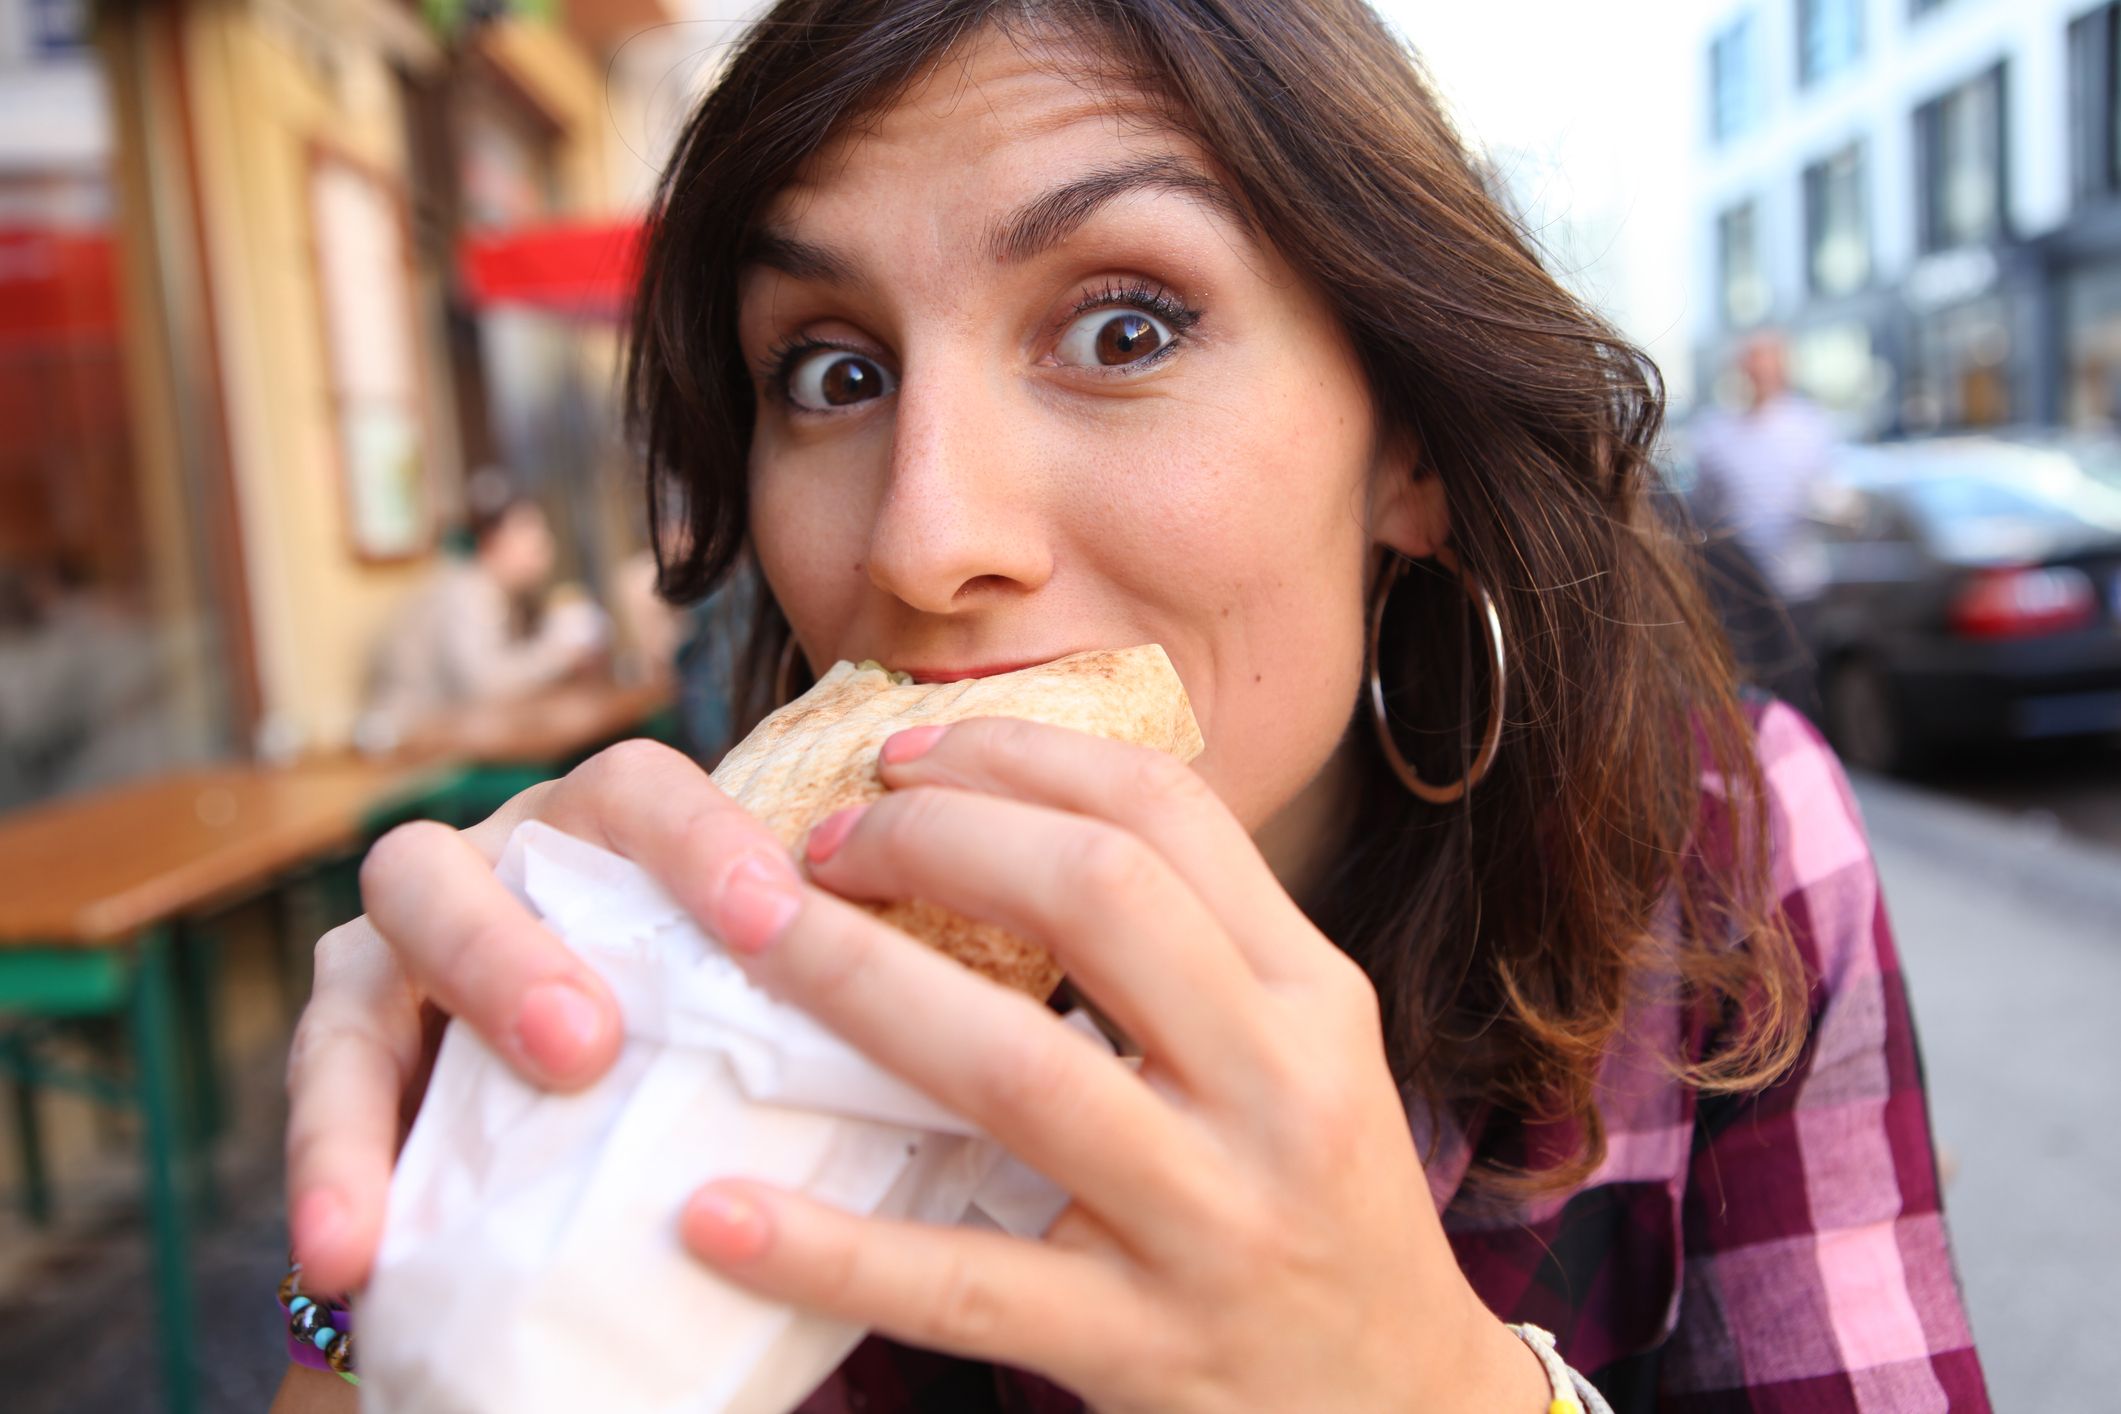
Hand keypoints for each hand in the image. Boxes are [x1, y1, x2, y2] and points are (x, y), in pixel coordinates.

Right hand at [282, 741, 803, 1292]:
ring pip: (380, 944)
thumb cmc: (701, 1038)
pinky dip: (332, 1165)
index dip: (704, 845)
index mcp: (606, 832)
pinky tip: (347, 1254)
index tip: (773, 925)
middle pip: (481, 854)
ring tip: (405, 1191)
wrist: (584, 1123)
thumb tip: (943, 1051)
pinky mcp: (345, 1030)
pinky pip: (324, 1079)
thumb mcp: (751, 1008)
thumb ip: (807, 1001)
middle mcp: (500, 857)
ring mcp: (408, 935)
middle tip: (582, 1047)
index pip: (643, 794)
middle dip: (516, 948)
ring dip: (394, 1062)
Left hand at [674, 720, 1547, 1412]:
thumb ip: (1195, 947)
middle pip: (1096, 897)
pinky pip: (962, 1287)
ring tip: (748, 929)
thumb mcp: (1305, 1054)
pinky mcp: (1141, 1349)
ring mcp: (1213, 1224)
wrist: (1405, 1411)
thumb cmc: (1326, 1207)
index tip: (907, 754)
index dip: (1020, 758)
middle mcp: (1279, 1090)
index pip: (1168, 815)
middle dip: (935, 838)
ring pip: (1015, 1068)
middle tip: (821, 841)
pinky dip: (830, 1250)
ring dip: (857, 980)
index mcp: (1310, 996)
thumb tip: (1007, 821)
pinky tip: (717, 1214)